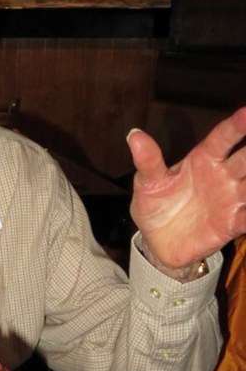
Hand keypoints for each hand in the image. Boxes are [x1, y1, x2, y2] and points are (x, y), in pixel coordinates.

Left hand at [127, 109, 245, 273]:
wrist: (157, 243)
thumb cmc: (155, 206)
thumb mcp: (148, 183)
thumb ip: (147, 161)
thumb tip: (134, 135)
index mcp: (203, 160)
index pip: (222, 139)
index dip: (235, 126)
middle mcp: (222, 176)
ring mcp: (230, 199)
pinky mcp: (232, 223)